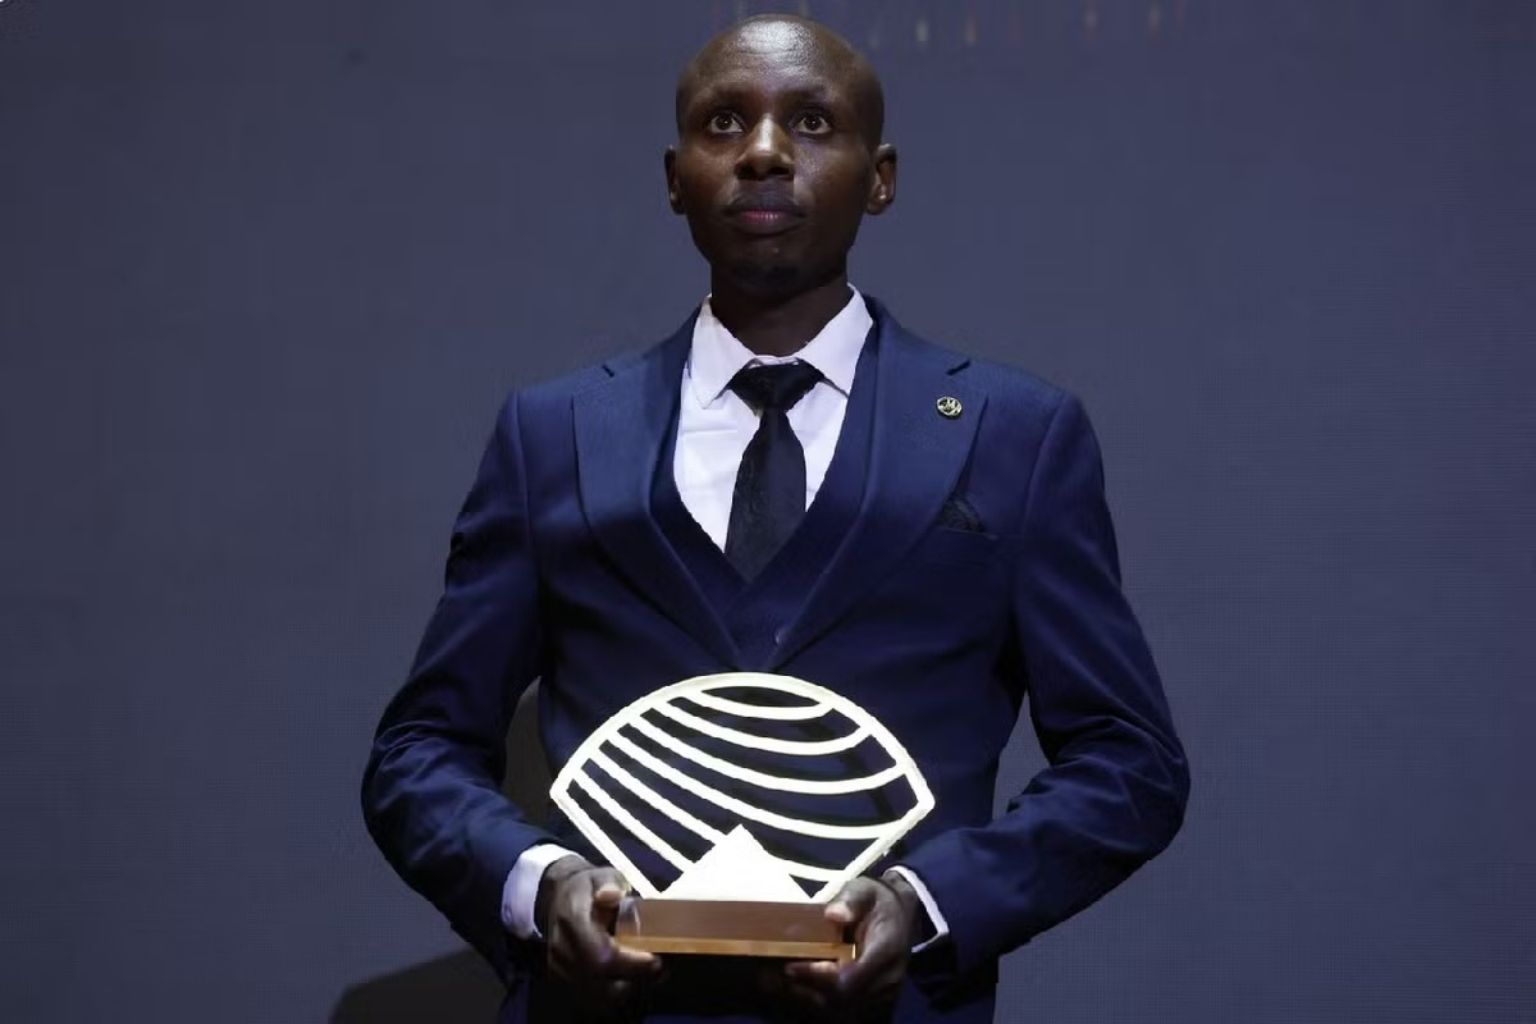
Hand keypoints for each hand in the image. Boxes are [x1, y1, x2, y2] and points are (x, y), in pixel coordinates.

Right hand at [536, 856, 661, 1018]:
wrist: (557, 899)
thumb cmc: (587, 887)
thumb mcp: (600, 875)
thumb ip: (609, 883)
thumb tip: (612, 894)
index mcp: (572, 921)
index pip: (601, 956)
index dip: (630, 963)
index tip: (655, 958)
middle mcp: (562, 950)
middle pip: (601, 982)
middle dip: (634, 979)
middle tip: (658, 966)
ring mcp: (560, 969)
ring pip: (598, 996)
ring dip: (627, 988)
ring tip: (647, 972)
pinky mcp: (563, 980)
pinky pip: (592, 998)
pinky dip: (614, 992)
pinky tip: (630, 977)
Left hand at [766, 872, 918, 1020]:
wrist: (901, 916)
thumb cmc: (878, 902)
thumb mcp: (866, 890)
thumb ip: (852, 900)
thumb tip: (834, 914)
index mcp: (886, 952)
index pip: (849, 979)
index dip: (819, 977)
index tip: (790, 966)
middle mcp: (885, 981)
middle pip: (839, 1000)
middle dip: (803, 989)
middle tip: (769, 975)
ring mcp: (879, 995)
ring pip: (837, 1009)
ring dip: (803, 997)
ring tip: (771, 981)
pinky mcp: (869, 1000)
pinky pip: (839, 1009)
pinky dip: (812, 1000)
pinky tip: (789, 987)